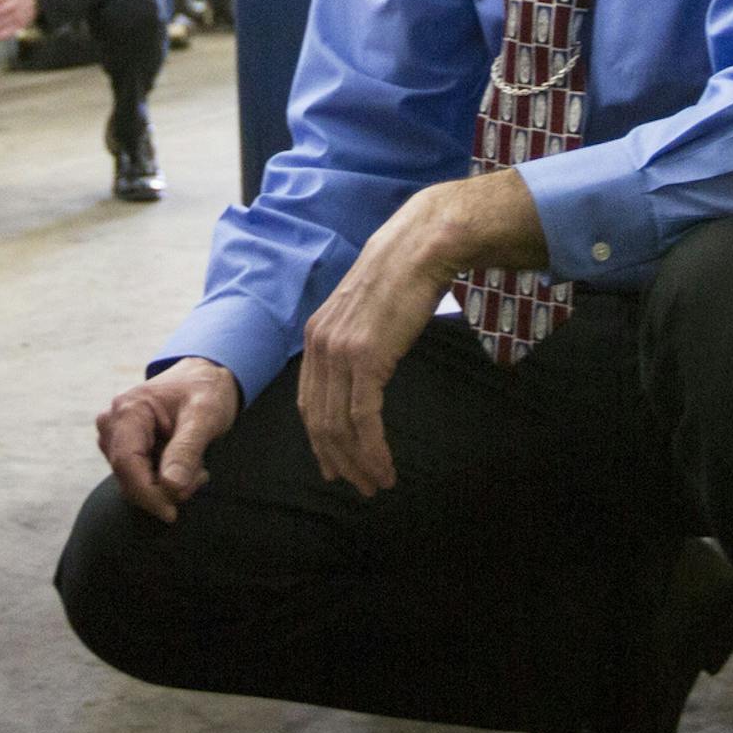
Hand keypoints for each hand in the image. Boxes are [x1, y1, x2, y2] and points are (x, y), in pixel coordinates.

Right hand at [95, 357, 239, 522]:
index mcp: (128, 410)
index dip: (147, 494)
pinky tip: (185, 466)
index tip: (172, 513)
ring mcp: (115, 435)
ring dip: (166, 486)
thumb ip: (187, 449)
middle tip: (200, 477)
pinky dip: (163, 481)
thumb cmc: (205, 391)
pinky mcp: (123, 446)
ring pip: (133, 481)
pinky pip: (138, 477)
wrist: (203, 377)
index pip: (126, 463)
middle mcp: (113, 422)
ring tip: (197, 466)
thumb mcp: (205, 416)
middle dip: (164, 490)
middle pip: (128, 477)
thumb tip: (170, 486)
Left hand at [297, 170, 545, 496]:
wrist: (422, 246)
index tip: (336, 466)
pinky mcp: (365, 357)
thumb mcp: (366, 312)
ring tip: (377, 483)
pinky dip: (373, 450)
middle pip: (319, 420)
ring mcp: (339, 351)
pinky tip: (386, 467)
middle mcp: (319, 344)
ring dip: (358, 462)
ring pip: (339, 426)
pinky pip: (363, 418)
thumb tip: (364, 371)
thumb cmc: (404, 277)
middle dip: (338, 460)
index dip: (321, 440)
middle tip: (359, 486)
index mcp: (316, 334)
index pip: (309, 402)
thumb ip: (356, 342)